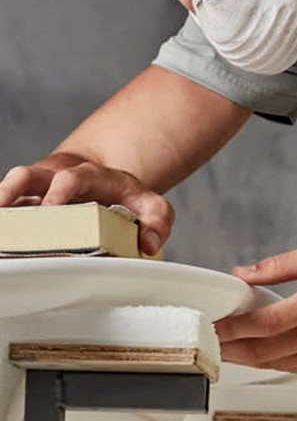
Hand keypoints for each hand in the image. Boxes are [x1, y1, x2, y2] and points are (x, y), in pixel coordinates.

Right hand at [0, 160, 174, 255]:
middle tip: (5, 210)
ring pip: (13, 187)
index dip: (61, 190)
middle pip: (29, 175)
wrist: (109, 185)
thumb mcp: (152, 206)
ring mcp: (42, 190)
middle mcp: (59, 178)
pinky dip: (6, 215)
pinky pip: (11, 206)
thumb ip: (158, 221)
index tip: (52, 207)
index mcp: (91, 177)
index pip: (73, 177)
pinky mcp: (31, 203)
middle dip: (14, 190)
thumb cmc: (128, 198)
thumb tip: (149, 245)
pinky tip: (5, 235)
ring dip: (1, 200)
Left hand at [214, 243, 296, 376]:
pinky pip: (293, 368)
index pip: (262, 324)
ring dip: (245, 358)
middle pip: (261, 351)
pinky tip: (257, 353)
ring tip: (224, 348)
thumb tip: (244, 273)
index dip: (231, 328)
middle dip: (228, 348)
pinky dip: (270, 362)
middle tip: (207, 341)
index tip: (212, 325)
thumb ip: (280, 265)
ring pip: (274, 364)